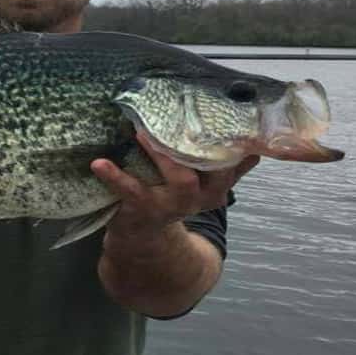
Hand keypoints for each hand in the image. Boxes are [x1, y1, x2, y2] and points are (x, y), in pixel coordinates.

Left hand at [91, 131, 259, 240]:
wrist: (144, 237)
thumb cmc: (173, 197)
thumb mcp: (205, 184)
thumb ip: (229, 165)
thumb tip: (256, 140)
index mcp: (216, 187)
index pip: (236, 161)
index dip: (238, 141)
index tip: (238, 117)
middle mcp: (200, 196)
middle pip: (216, 171)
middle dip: (206, 146)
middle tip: (191, 118)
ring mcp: (172, 204)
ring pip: (181, 180)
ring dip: (164, 155)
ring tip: (143, 132)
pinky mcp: (142, 208)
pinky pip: (130, 190)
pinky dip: (113, 176)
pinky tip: (99, 163)